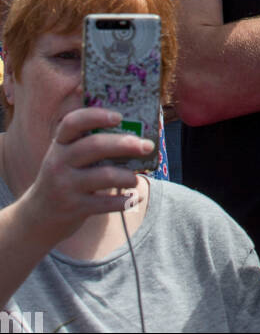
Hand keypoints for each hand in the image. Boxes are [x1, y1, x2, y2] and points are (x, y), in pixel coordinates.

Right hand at [17, 107, 153, 244]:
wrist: (38, 218)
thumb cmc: (63, 178)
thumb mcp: (65, 156)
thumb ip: (88, 142)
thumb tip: (129, 127)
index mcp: (60, 144)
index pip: (72, 122)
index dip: (96, 116)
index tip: (118, 116)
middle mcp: (59, 162)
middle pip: (95, 146)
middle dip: (125, 144)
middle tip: (147, 146)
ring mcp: (65, 186)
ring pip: (104, 176)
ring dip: (127, 176)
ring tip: (136, 178)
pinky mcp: (74, 208)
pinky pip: (105, 203)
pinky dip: (125, 201)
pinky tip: (136, 198)